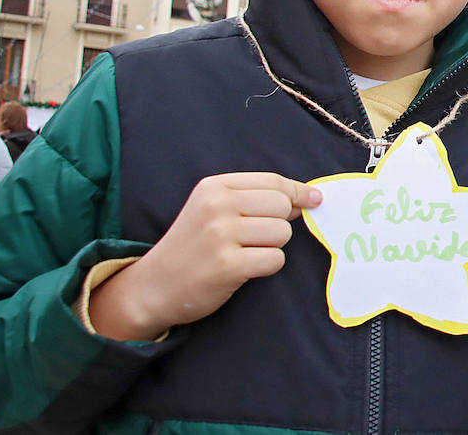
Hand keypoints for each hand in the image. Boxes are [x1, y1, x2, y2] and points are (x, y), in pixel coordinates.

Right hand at [88, 172, 320, 340]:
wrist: (152, 286)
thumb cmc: (192, 246)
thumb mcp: (212, 209)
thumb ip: (254, 198)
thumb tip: (309, 198)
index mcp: (214, 186)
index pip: (273, 181)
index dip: (298, 192)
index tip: (314, 199)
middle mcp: (217, 206)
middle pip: (282, 207)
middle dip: (279, 224)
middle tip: (254, 238)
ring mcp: (221, 235)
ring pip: (282, 234)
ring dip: (271, 247)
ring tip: (243, 253)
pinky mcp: (228, 265)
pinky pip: (275, 260)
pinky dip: (266, 267)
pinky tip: (243, 269)